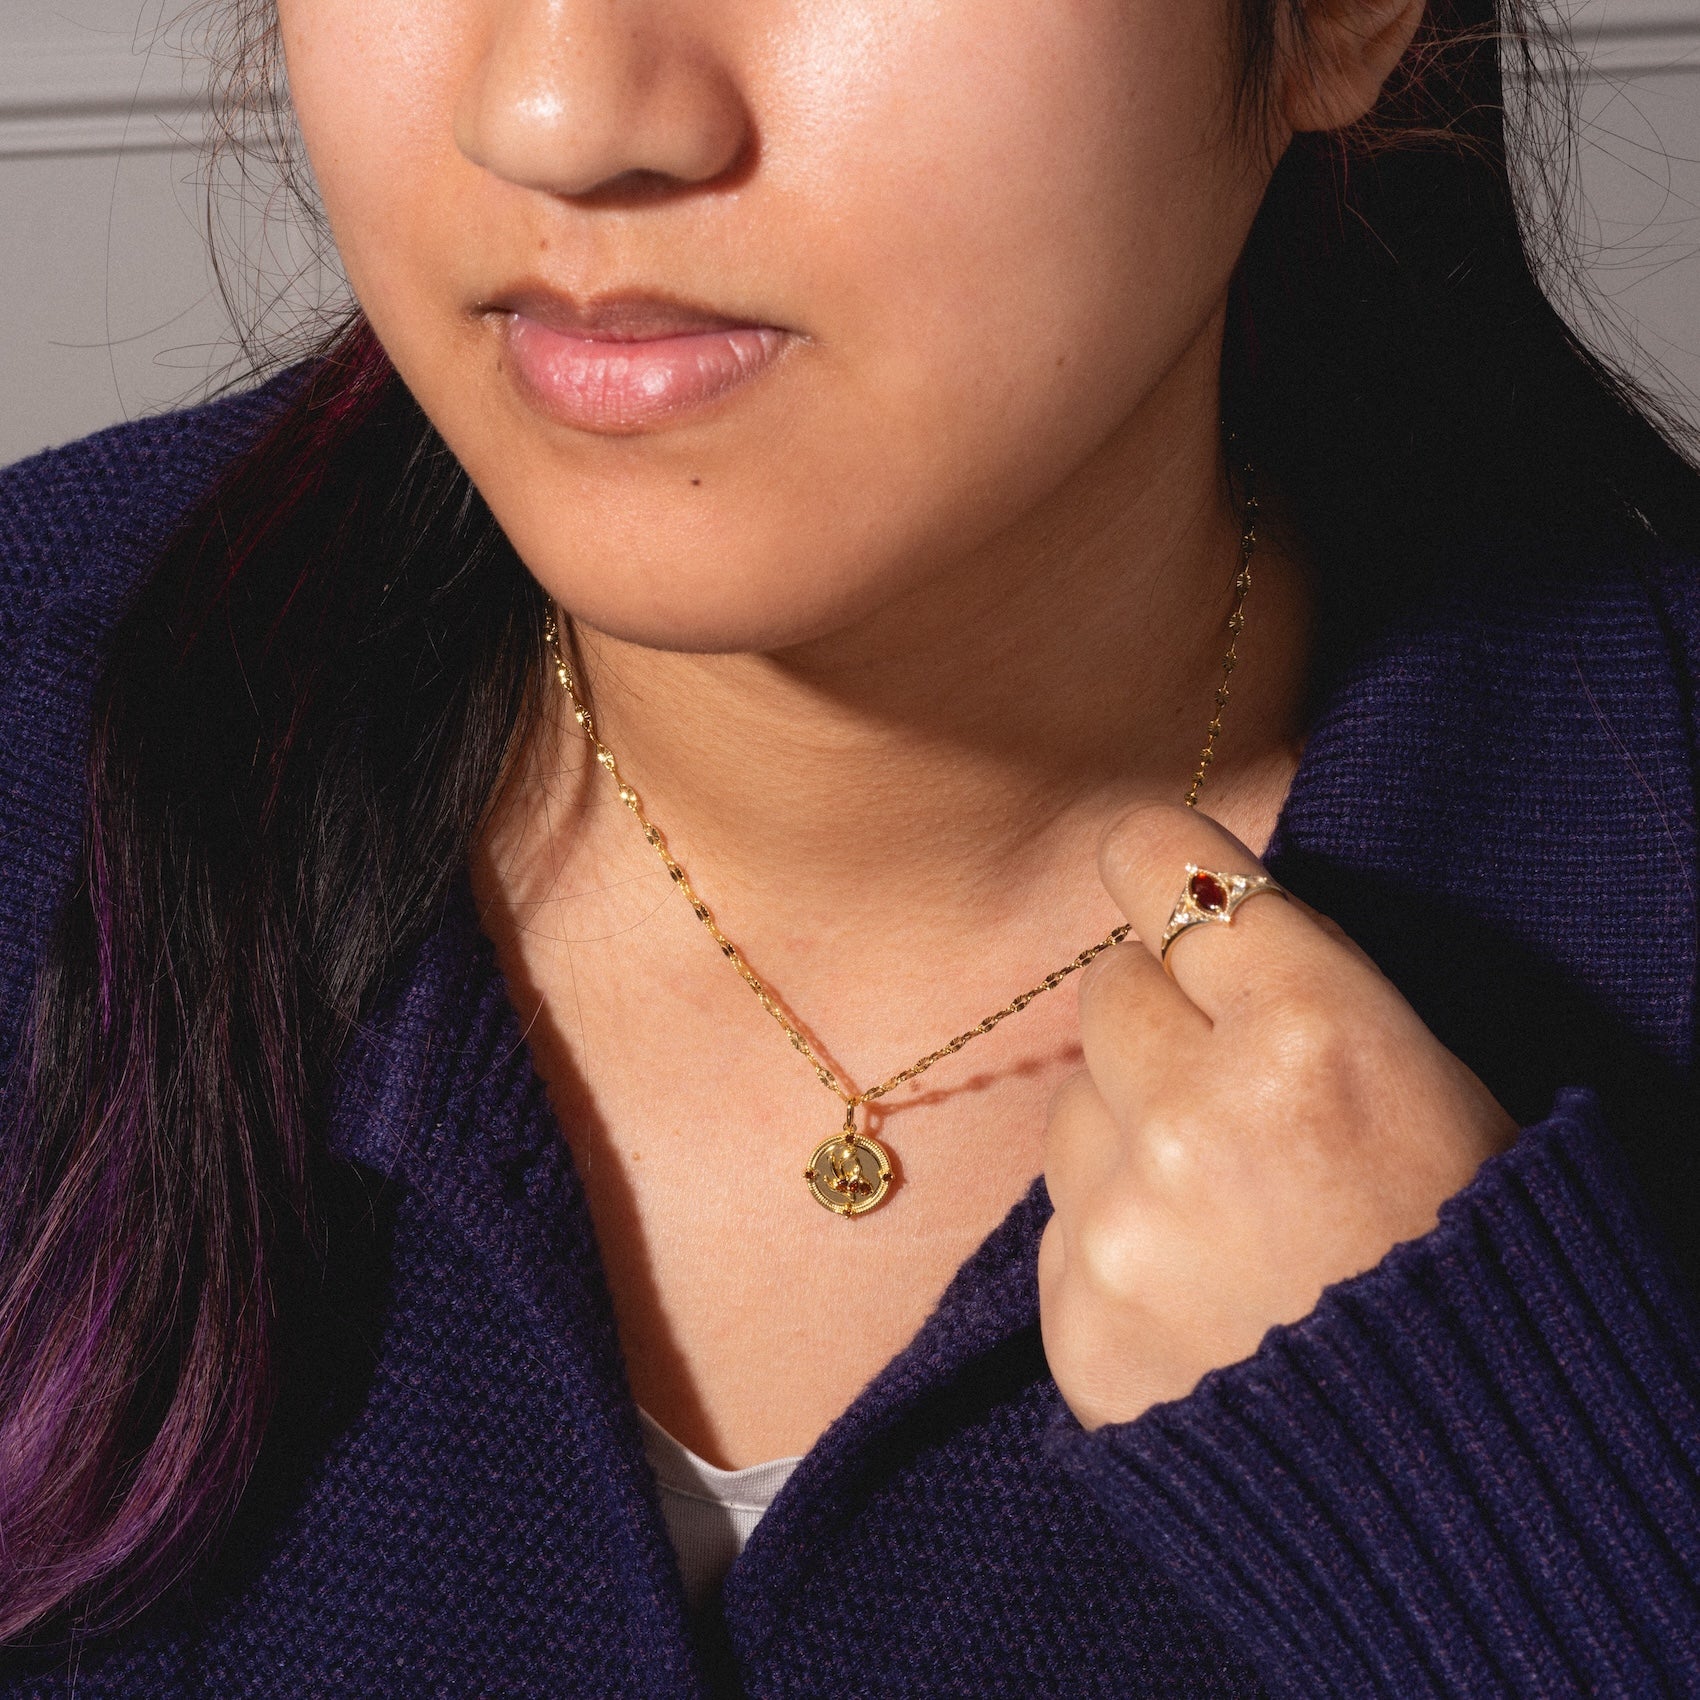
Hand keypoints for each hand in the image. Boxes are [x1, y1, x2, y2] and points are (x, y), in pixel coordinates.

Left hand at [1038, 803, 1516, 1429]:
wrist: (1470, 1473)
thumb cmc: (1468, 1251)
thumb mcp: (1425, 1076)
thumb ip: (1290, 981)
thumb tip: (1173, 908)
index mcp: (1312, 1032)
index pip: (1163, 866)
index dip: (1159, 866)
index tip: (1157, 875)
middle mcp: (1199, 1118)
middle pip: (1107, 988)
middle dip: (1159, 1018)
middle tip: (1230, 1085)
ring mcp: (1125, 1228)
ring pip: (1069, 1106)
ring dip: (1125, 1132)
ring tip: (1223, 1205)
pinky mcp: (1079, 1323)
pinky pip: (1059, 1221)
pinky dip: (1110, 1236)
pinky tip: (1194, 1283)